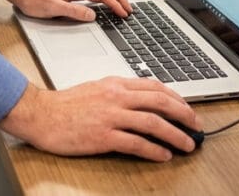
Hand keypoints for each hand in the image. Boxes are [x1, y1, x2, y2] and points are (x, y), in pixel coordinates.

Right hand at [0, 78, 201, 161]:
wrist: (41, 114)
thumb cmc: (65, 105)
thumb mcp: (96, 89)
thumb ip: (118, 92)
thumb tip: (142, 100)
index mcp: (115, 84)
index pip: (154, 86)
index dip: (176, 98)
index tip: (187, 108)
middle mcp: (116, 97)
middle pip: (159, 102)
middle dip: (184, 114)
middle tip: (197, 126)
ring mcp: (110, 116)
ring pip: (153, 122)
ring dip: (175, 134)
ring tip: (188, 144)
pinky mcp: (103, 136)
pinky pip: (136, 143)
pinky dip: (154, 150)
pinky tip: (164, 155)